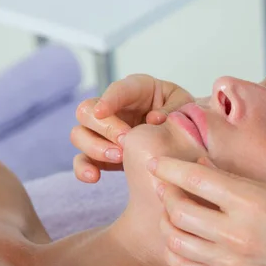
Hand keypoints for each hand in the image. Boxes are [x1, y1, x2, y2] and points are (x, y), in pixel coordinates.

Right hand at [71, 75, 193, 182]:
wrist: (186, 142)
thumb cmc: (183, 118)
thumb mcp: (185, 107)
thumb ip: (173, 110)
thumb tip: (153, 120)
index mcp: (138, 90)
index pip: (118, 89)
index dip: (109, 99)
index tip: (102, 112)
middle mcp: (115, 108)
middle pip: (87, 110)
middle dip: (105, 127)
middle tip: (125, 141)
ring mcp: (104, 132)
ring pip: (79, 134)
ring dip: (95, 147)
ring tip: (119, 157)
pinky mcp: (101, 154)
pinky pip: (82, 160)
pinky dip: (83, 168)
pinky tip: (94, 177)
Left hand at [148, 156, 265, 265]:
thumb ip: (231, 179)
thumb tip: (198, 164)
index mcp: (251, 202)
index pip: (197, 179)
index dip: (169, 168)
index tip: (155, 163)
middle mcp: (237, 233)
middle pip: (179, 209)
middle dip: (166, 194)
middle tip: (166, 187)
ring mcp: (230, 262)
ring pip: (175, 238)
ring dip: (167, 221)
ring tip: (173, 212)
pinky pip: (184, 265)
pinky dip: (174, 248)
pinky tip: (180, 238)